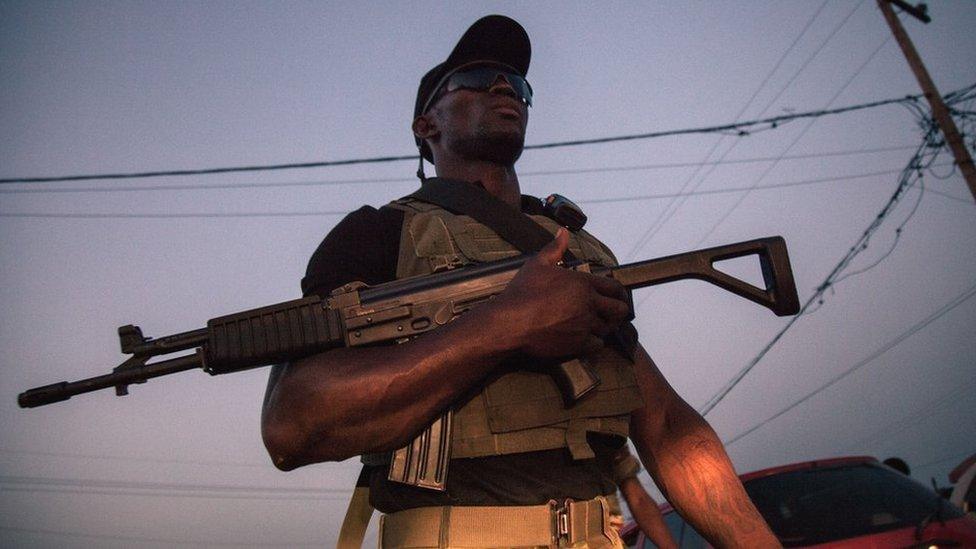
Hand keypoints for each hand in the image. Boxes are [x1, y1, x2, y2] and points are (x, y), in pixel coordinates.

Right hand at [489, 228, 630, 358]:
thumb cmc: (523, 292)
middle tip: (611, 313)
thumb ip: (554, 248)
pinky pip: (598, 345)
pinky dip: (595, 343)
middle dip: (617, 311)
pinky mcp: (578, 343)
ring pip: (609, 328)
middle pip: (619, 309)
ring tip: (598, 325)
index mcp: (583, 283)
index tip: (617, 296)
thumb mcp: (537, 264)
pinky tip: (587, 339)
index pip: (615, 287)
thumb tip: (563, 231)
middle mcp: (588, 303)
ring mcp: (585, 324)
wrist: (511, 322)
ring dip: (604, 327)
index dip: (619, 292)